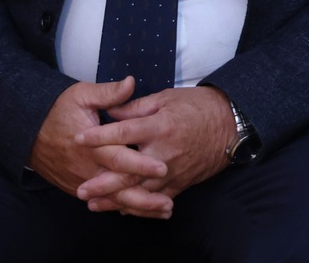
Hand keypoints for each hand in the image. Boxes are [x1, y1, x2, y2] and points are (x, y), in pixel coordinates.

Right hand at [29, 78, 168, 204]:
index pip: (120, 157)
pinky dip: (122, 208)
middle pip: (118, 187)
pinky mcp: (77, 187)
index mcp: (92, 144)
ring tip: (164, 212)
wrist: (27, 130)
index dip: (141, 164)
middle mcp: (88, 167)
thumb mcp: (81, 95)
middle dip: (144, 198)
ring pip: (112, 199)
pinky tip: (143, 212)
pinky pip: (102, 201)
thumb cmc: (58, 110)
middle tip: (169, 205)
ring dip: (138, 207)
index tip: (163, 168)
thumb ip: (109, 93)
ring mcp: (82, 180)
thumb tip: (131, 82)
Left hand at [72, 85, 237, 215]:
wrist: (230, 123)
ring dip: (116, 199)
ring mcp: (174, 170)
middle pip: (129, 170)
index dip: (99, 136)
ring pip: (141, 190)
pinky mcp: (182, 182)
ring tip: (94, 205)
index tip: (78, 139)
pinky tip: (123, 210)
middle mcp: (165, 151)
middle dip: (104, 182)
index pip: (123, 132)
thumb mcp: (168, 97)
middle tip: (81, 189)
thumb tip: (111, 112)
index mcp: (160, 126)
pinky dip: (140, 206)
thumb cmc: (198, 106)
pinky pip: (158, 198)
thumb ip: (137, 106)